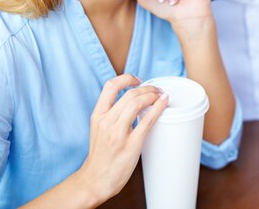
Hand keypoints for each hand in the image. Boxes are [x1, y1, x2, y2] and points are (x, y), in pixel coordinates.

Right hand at [77, 74, 167, 203]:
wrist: (95, 181)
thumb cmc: (100, 156)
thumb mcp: (99, 129)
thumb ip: (112, 115)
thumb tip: (133, 101)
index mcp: (97, 116)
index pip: (110, 86)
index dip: (126, 78)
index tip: (138, 80)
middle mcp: (106, 121)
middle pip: (129, 94)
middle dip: (147, 88)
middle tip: (157, 89)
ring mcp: (118, 133)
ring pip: (137, 103)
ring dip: (153, 95)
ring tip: (161, 96)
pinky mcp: (131, 144)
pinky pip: (147, 120)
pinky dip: (158, 108)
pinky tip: (164, 103)